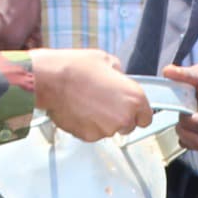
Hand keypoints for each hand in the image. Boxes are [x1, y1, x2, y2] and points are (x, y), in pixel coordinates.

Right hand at [29, 48, 151, 140]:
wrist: (51, 79)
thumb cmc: (77, 67)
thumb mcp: (107, 61)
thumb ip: (119, 76)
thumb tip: (118, 81)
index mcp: (134, 98)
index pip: (146, 118)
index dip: (137, 113)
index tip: (130, 110)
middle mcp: (124, 117)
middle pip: (128, 126)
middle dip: (118, 117)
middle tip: (103, 103)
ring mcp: (106, 129)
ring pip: (109, 130)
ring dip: (101, 121)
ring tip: (87, 103)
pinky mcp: (89, 136)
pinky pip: (92, 133)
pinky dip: (87, 125)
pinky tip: (78, 110)